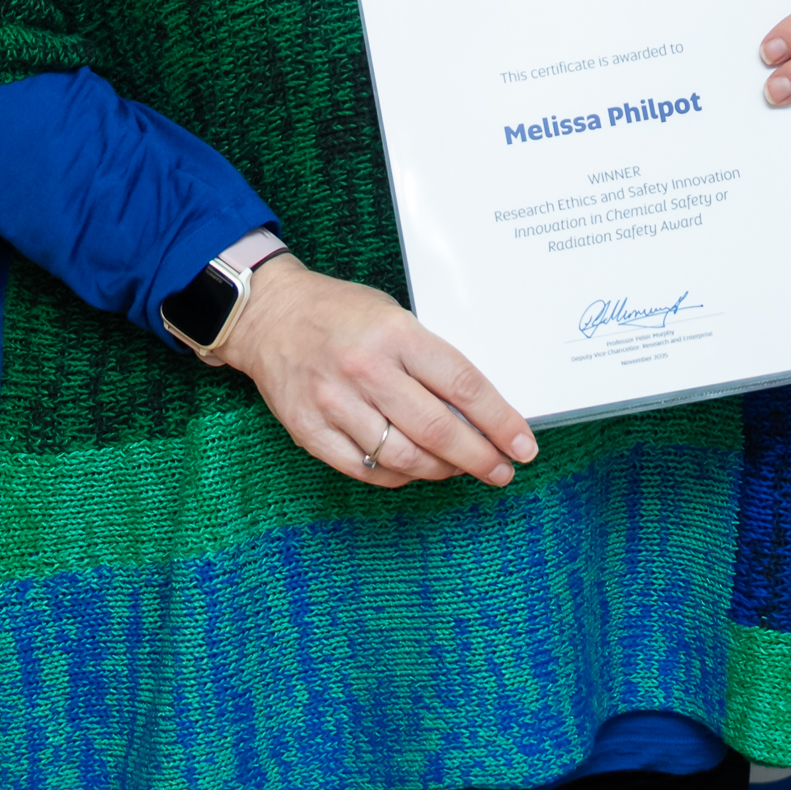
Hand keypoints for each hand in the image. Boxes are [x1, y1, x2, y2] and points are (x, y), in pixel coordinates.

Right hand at [213, 252, 538, 491]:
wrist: (267, 315)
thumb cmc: (339, 313)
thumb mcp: (392, 315)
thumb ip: (428, 357)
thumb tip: (477, 408)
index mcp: (394, 334)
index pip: (462, 384)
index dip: (499, 420)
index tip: (523, 444)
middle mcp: (365, 370)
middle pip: (438, 430)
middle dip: (481, 457)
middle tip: (503, 470)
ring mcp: (334, 404)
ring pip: (405, 457)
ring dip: (444, 471)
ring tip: (463, 469)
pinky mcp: (310, 431)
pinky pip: (367, 470)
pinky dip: (401, 476)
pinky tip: (417, 469)